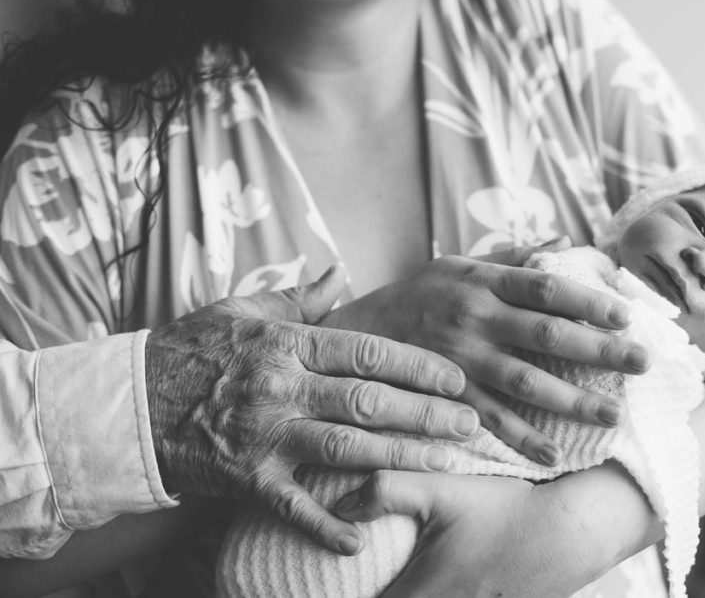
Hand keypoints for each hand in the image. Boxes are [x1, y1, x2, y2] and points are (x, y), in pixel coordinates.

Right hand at [145, 265, 478, 552]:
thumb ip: (300, 297)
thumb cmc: (193, 350)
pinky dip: (325, 525)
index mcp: (286, 343)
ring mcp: (264, 436)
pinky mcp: (246, 479)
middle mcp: (281, 389)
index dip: (418, 364)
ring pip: (346, 449)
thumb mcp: (243, 309)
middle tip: (470, 424)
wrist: (127, 402)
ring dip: (400, 458)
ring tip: (446, 463)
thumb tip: (341, 272)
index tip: (456, 376)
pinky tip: (362, 539)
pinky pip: (292, 506)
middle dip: (426, 414)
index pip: (367, 351)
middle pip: (369, 401)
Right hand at [324, 243, 649, 463]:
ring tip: (614, 414)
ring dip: (572, 400)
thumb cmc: (419, 294)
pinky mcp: (445, 395)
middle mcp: (475, 318)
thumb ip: (513, 257)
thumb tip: (566, 243)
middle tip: (643, 363)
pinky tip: (554, 453)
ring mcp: (460, 359)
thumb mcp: (459, 265)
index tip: (628, 315)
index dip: (588, 300)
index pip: (545, 287)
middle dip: (599, 350)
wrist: (356, 332)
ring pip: (525, 381)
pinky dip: (522, 438)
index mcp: (483, 282)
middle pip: (546, 334)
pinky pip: (489, 419)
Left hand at [334, 471, 615, 597]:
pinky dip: (442, 596)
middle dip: (381, 596)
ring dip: (412, 596)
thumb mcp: (443, 489)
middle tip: (370, 579)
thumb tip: (339, 507)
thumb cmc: (506, 510)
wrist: (572, 531)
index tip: (330, 588)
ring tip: (405, 578)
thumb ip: (384, 491)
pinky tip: (441, 581)